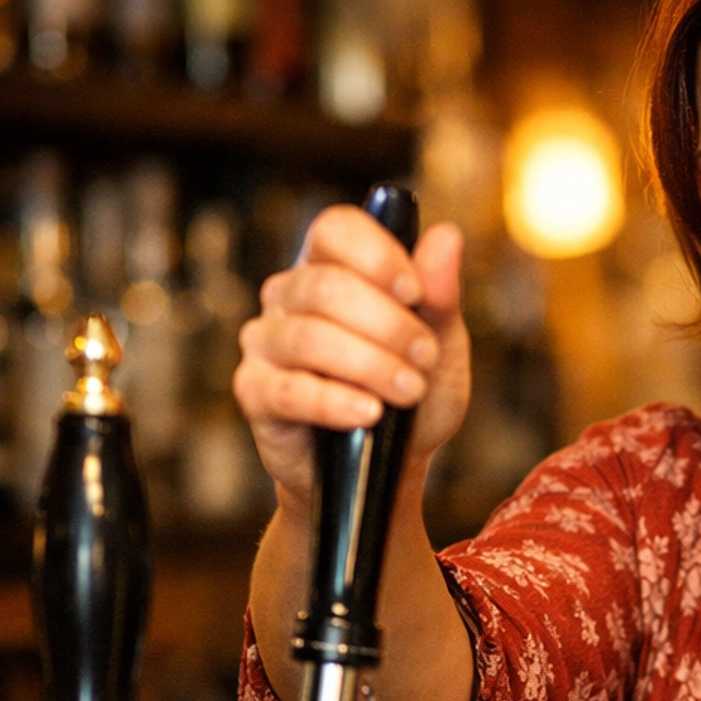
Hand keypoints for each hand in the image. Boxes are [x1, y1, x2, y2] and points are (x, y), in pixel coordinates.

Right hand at [234, 205, 471, 507]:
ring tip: (409, 391)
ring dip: (370, 365)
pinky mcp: (254, 391)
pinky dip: (335, 400)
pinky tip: (368, 413)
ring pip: (310, 337)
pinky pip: (288, 389)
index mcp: (331, 267)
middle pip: (326, 286)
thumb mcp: (440, 347)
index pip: (335, 229)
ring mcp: (265, 342)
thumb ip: (440, 296)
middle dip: (387, 324)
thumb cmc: (411, 399)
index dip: (376, 254)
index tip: (415, 293)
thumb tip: (446, 236)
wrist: (386, 470)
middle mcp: (289, 295)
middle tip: (425, 358)